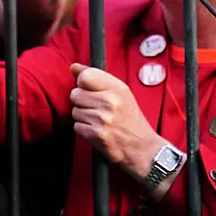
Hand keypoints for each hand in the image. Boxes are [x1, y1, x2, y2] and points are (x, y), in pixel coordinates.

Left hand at [69, 63, 164, 180]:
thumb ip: (96, 77)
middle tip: (95, 108)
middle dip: (81, 101)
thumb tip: (73, 67)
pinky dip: (84, 130)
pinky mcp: (96, 134)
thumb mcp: (120, 93)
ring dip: (83, 116)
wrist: (142, 148)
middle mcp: (110, 101)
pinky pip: (76, 126)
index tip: (89, 89)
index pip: (85, 76)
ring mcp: (102, 118)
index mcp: (118, 88)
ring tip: (98, 120)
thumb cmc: (130, 119)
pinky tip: (96, 130)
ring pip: (75, 111)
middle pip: (75, 94)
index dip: (83, 83)